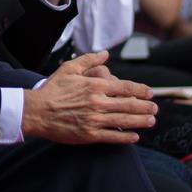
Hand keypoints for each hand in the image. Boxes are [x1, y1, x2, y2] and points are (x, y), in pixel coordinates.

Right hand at [21, 51, 156, 144]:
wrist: (36, 111)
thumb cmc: (52, 89)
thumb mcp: (69, 68)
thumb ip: (89, 60)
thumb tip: (105, 54)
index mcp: (94, 85)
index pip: (125, 87)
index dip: (140, 90)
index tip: (150, 93)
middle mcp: (98, 102)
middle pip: (129, 105)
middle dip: (145, 107)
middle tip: (155, 108)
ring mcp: (94, 120)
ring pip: (124, 121)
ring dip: (141, 121)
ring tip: (151, 121)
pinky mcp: (89, 135)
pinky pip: (113, 137)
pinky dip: (126, 137)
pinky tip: (135, 137)